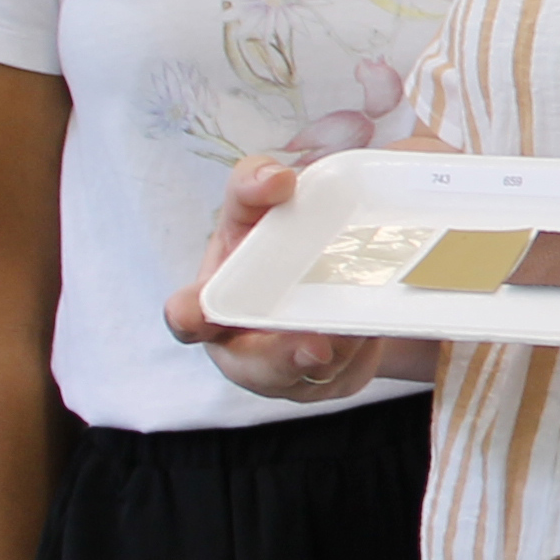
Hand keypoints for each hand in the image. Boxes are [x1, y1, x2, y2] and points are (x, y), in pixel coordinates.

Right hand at [161, 154, 386, 402]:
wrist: (333, 272)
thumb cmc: (276, 240)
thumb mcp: (258, 209)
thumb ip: (254, 186)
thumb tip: (275, 178)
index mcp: (213, 299)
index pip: (187, 315)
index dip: (188, 317)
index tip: (194, 314)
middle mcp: (242, 344)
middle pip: (257, 365)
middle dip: (283, 358)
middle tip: (315, 345)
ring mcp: (286, 369)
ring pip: (311, 373)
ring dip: (338, 349)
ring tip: (359, 326)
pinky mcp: (326, 380)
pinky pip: (345, 374)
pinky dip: (362, 350)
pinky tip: (372, 329)